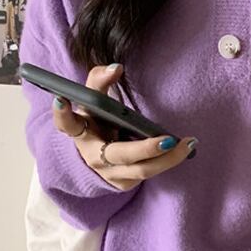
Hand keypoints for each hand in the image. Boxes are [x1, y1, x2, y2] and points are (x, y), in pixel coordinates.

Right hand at [52, 63, 196, 191]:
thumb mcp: (94, 102)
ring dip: (168, 158)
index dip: (62, 114)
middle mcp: (93, 156)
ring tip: (188, 143)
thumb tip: (116, 67)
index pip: (67, 124)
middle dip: (145, 149)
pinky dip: (169, 161)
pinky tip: (185, 149)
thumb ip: (100, 81)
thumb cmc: (97, 121)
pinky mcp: (125, 183)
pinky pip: (150, 173)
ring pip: (142, 170)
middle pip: (120, 155)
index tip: (61, 100)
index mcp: (80, 132)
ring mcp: (110, 174)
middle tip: (168, 139)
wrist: (95, 155)